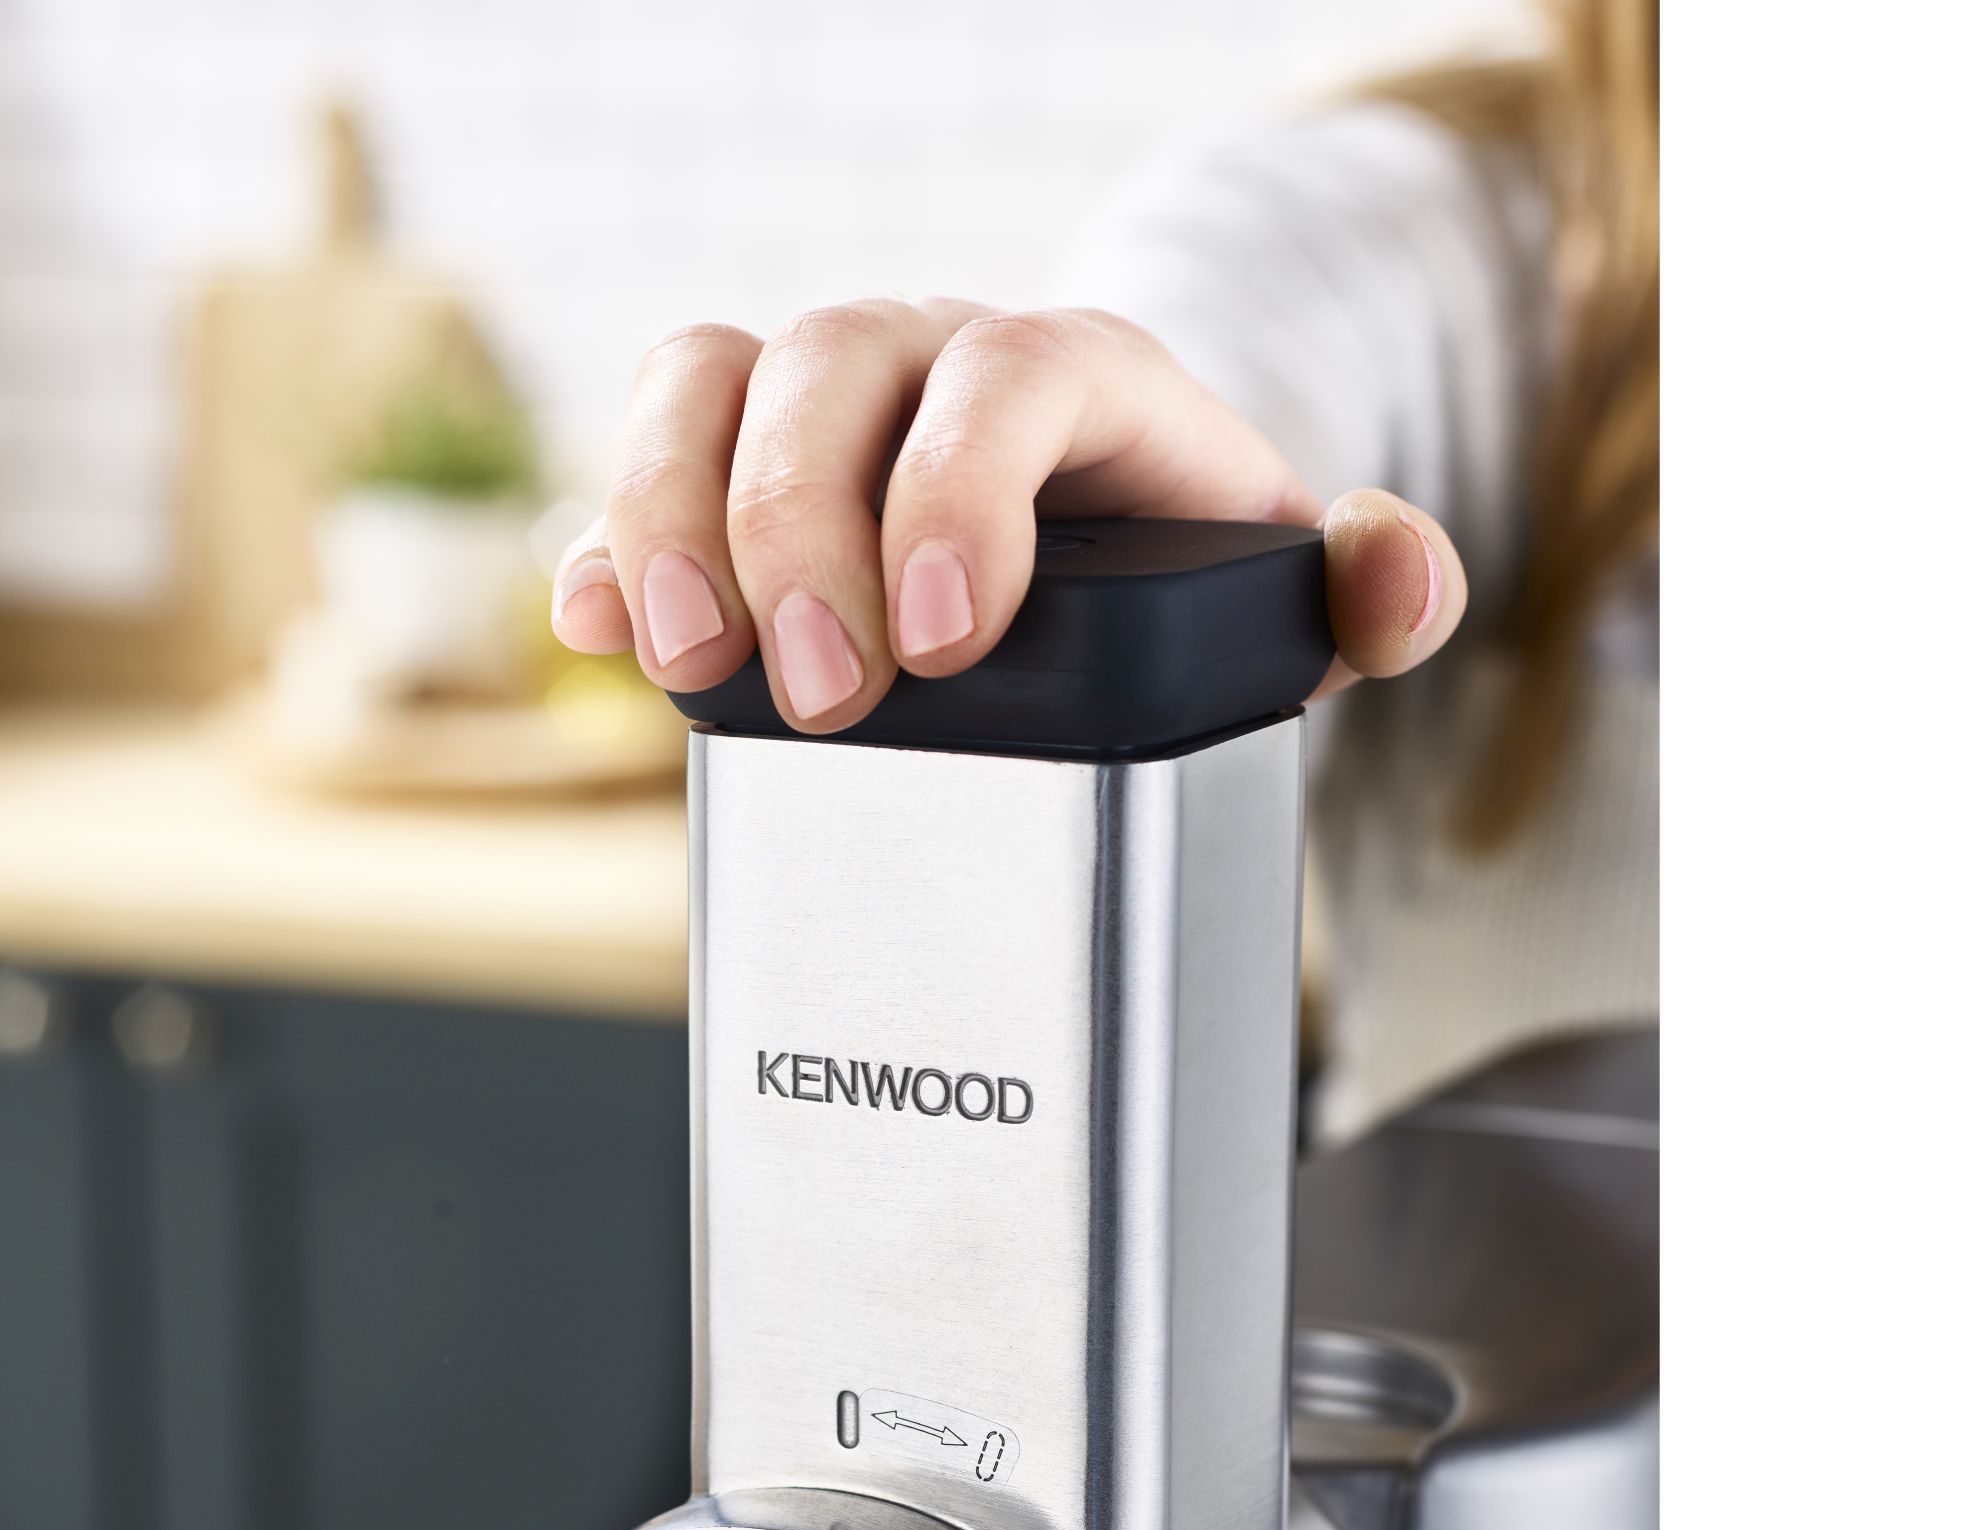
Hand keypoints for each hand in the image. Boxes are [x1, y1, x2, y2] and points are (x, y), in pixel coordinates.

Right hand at [549, 300, 1465, 731]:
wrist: (1081, 549)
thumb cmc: (1167, 572)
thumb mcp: (1276, 593)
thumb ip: (1358, 589)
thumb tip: (1396, 584)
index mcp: (1073, 375)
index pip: (1009, 377)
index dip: (960, 492)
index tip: (946, 640)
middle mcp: (930, 362)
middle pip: (828, 366)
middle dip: (803, 536)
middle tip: (828, 698)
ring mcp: (816, 411)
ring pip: (705, 380)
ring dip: (672, 517)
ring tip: (692, 665)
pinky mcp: (725, 477)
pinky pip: (639, 456)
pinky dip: (605, 540)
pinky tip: (603, 629)